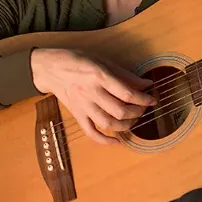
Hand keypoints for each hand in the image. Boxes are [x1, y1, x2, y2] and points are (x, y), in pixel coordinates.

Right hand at [30, 48, 154, 145]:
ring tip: (133, 121)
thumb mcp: (101, 60)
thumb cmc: (76, 60)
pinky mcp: (77, 115)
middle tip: (143, 109)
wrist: (48, 68)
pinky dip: (105, 141)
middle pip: (120, 111)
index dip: (143, 99)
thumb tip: (146, 84)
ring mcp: (83, 106)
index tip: (153, 100)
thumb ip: (124, 74)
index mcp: (99, 76)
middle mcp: (91, 93)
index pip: (127, 94)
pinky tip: (117, 141)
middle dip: (138, 113)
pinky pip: (91, 133)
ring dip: (126, 126)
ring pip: (108, 124)